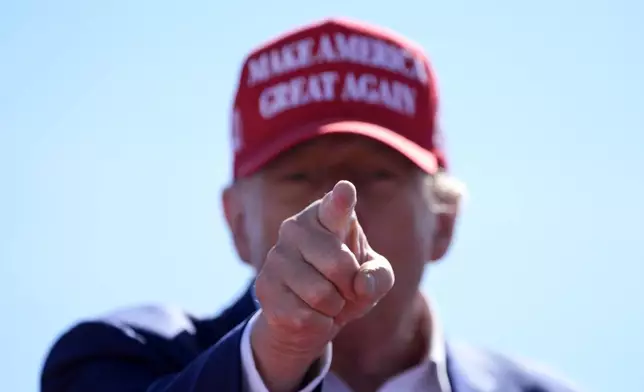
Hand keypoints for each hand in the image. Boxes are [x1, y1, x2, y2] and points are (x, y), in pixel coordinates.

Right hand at [250, 180, 394, 390]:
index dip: (341, 200)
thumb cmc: (346, 284)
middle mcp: (295, 228)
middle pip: (339, 265)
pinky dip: (319, 324)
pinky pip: (305, 317)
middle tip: (344, 287)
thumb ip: (379, 276)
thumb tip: (361, 284)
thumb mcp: (374, 278)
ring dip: (334, 308)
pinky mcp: (264, 287)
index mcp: (325, 215)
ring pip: (322, 295)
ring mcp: (276, 257)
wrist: (309, 317)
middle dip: (350, 286)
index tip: (346, 190)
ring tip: (326, 301)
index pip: (335, 207)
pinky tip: (309, 314)